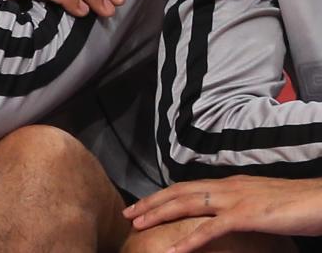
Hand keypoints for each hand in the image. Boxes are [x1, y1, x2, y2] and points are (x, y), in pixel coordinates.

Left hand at [124, 176, 321, 251]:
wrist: (320, 199)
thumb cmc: (295, 205)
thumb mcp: (260, 203)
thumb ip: (239, 206)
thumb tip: (226, 215)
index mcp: (229, 184)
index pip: (187, 187)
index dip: (162, 195)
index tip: (142, 204)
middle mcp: (226, 187)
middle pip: (179, 192)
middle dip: (151, 202)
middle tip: (129, 214)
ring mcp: (234, 200)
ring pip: (187, 204)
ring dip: (160, 214)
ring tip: (139, 225)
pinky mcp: (245, 216)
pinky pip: (211, 229)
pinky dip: (190, 240)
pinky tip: (174, 250)